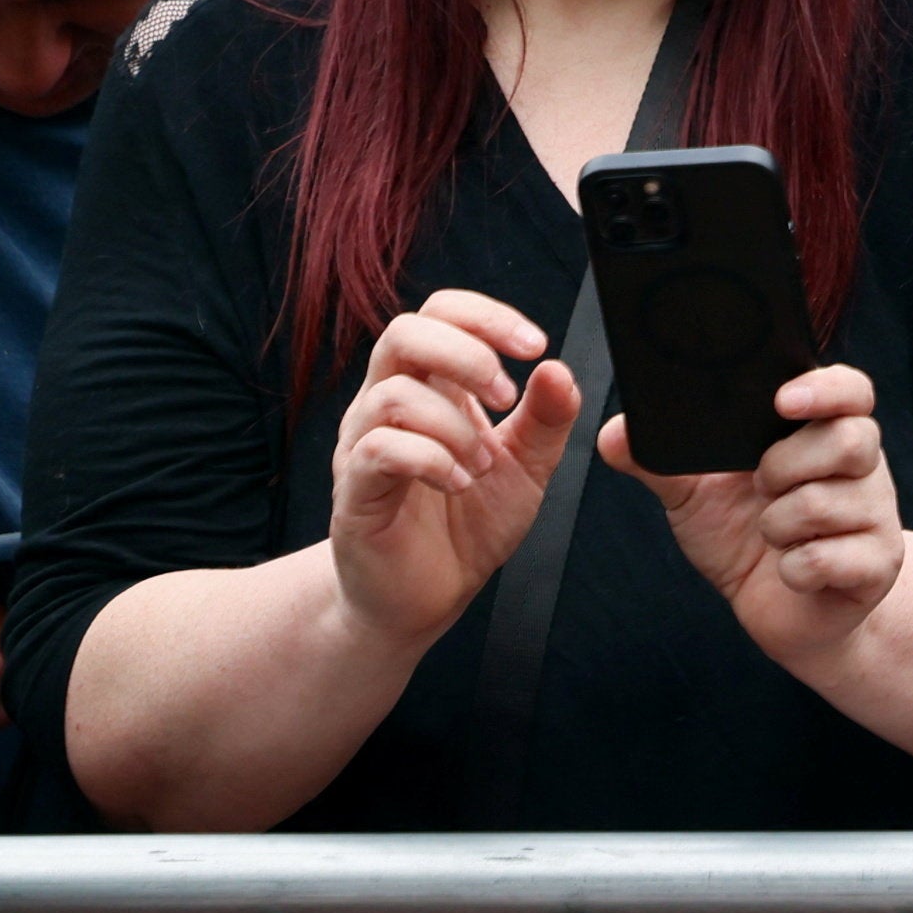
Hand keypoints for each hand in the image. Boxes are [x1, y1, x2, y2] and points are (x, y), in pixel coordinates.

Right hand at [324, 289, 577, 647]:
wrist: (423, 596)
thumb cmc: (466, 524)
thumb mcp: (526, 466)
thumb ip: (547, 418)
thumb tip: (558, 368)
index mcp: (432, 388)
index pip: (441, 315)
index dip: (486, 317)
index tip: (536, 345)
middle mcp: (388, 406)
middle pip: (402, 333)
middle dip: (465, 354)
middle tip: (507, 397)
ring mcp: (364, 446)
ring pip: (391, 394)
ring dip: (453, 424)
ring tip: (483, 463)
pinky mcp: (354, 491)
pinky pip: (377, 450)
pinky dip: (430, 459)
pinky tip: (460, 482)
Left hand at [618, 364, 901, 669]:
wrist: (781, 612)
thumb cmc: (744, 538)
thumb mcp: (696, 496)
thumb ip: (661, 462)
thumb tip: (615, 435)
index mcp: (821, 434)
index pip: (850, 390)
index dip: (824, 389)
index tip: (783, 402)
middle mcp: (861, 468)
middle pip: (850, 439)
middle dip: (785, 467)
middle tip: (759, 486)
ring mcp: (876, 515)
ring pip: (831, 502)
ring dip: (779, 525)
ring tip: (770, 534)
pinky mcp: (879, 565)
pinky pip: (830, 558)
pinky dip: (793, 569)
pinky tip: (789, 571)